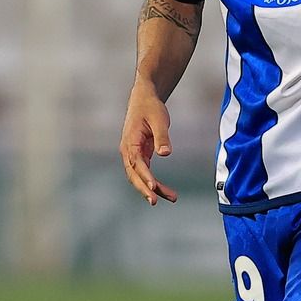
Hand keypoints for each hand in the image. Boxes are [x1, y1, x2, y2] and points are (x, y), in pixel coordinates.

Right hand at [118, 80, 176, 205]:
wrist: (144, 98)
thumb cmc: (151, 107)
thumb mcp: (159, 119)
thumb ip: (162, 137)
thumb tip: (165, 153)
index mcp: (130, 142)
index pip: (136, 163)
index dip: (144, 176)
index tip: (153, 187)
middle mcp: (128, 151)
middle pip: (134, 175)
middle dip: (144, 189)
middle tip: (155, 202)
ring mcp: (133, 154)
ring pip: (139, 177)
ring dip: (153, 189)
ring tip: (172, 198)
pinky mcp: (140, 155)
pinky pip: (145, 173)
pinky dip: (154, 183)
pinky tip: (165, 192)